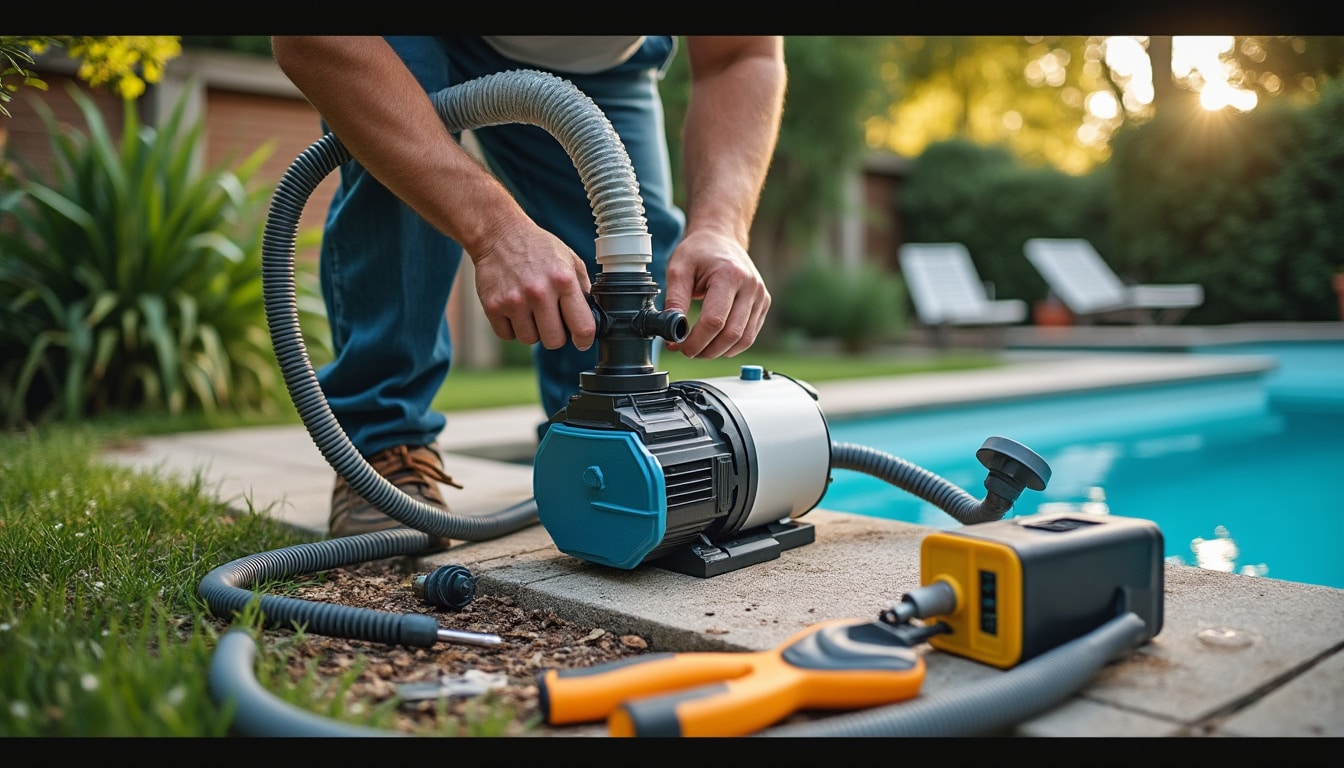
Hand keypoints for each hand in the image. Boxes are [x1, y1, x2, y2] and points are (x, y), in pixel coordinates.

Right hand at [471, 222, 595, 350]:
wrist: (499, 234)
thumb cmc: (537, 247)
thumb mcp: (570, 259)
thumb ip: (583, 288)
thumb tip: (592, 316)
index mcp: (563, 280)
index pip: (582, 327)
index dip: (584, 340)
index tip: (581, 341)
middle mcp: (539, 292)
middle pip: (554, 341)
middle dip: (555, 334)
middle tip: (551, 320)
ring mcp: (514, 301)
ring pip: (530, 340)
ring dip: (532, 330)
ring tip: (530, 310)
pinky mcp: (493, 306)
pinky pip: (507, 335)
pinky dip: (511, 328)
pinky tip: (514, 310)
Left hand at [661, 229, 770, 357]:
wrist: (721, 238)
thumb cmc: (699, 251)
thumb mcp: (678, 269)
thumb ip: (674, 301)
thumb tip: (673, 333)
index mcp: (729, 275)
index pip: (715, 320)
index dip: (696, 340)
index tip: (680, 347)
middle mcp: (751, 286)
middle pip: (731, 334)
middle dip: (707, 350)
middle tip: (688, 351)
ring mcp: (761, 296)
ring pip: (743, 340)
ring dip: (719, 351)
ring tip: (700, 349)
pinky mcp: (764, 304)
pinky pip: (749, 335)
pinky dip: (731, 346)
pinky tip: (715, 343)